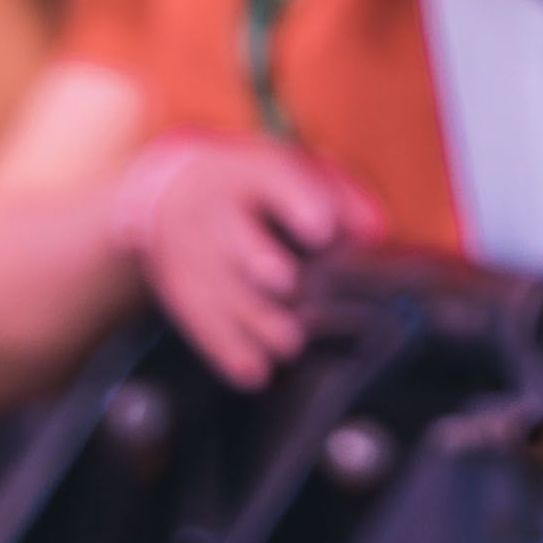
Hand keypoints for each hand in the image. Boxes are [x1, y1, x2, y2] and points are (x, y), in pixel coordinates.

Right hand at [115, 129, 361, 387]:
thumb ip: (341, 194)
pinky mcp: (180, 290)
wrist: (168, 191)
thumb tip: (373, 232)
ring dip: (254, 320)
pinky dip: (226, 351)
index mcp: (250, 172)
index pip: (272, 179)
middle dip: (263, 263)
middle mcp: (216, 211)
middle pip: (236, 239)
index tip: (321, 229)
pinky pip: (199, 322)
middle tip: (291, 286)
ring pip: (220, 289)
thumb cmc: (256, 186)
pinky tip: (255, 373)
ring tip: (291, 343)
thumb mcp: (294, 169)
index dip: (297, 203)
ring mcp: (192, 253)